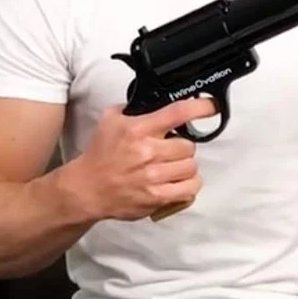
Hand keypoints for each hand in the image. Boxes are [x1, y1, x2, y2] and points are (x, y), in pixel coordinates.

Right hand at [71, 96, 216, 221]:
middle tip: (170, 150)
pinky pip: (189, 188)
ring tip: (170, 167)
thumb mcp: (110, 120)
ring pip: (191, 167)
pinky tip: (176, 181)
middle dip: (182, 147)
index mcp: (138, 129)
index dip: (200, 107)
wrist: (87, 188)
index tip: (210, 106)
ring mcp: (153, 176)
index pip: (177, 112)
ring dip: (184, 166)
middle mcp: (148, 152)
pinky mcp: (156, 197)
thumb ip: (134, 108)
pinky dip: (187, 185)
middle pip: (189, 145)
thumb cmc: (101, 155)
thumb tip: (156, 101)